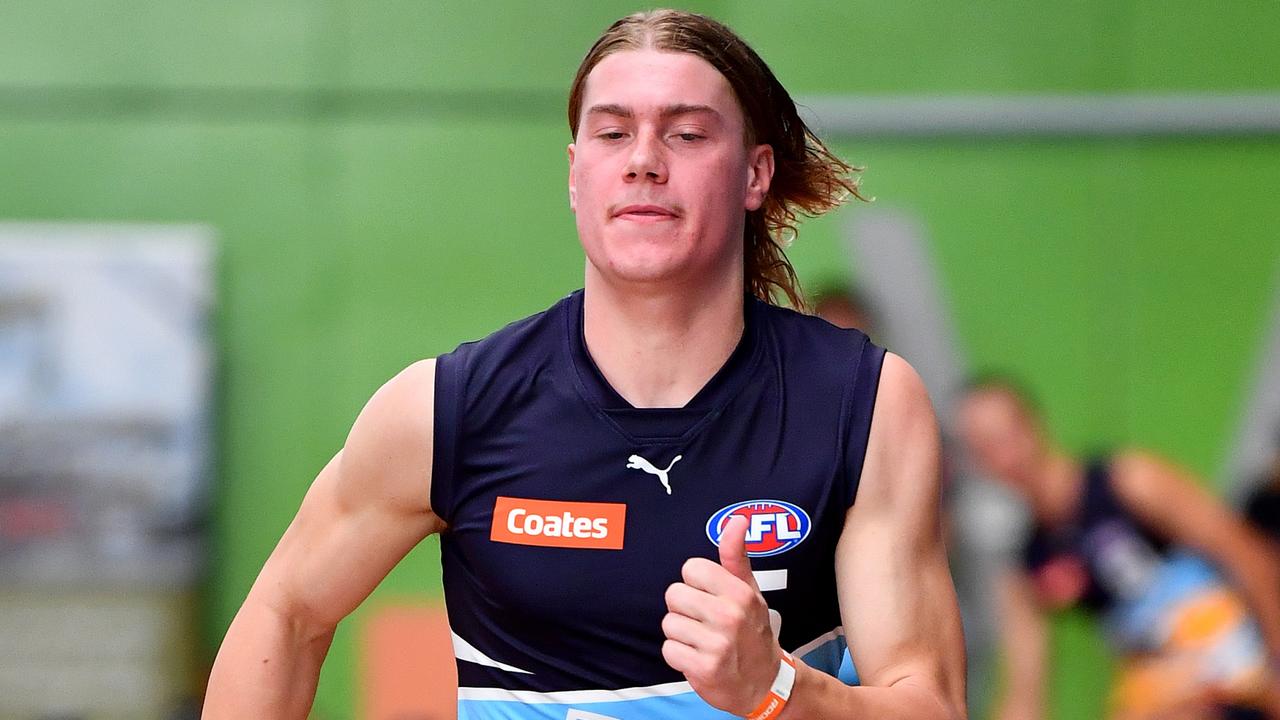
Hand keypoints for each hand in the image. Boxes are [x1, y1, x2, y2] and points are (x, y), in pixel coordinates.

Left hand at [662, 515, 781, 714]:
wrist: (765, 683)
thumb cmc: (753, 631)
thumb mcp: (750, 590)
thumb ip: (736, 555)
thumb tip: (737, 520)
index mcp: (740, 593)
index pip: (691, 569)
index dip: (696, 583)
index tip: (710, 597)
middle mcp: (729, 617)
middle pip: (674, 594)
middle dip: (685, 608)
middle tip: (705, 621)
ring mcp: (717, 645)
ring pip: (669, 623)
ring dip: (681, 634)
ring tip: (703, 640)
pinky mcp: (703, 669)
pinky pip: (668, 650)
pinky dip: (679, 655)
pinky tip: (698, 657)